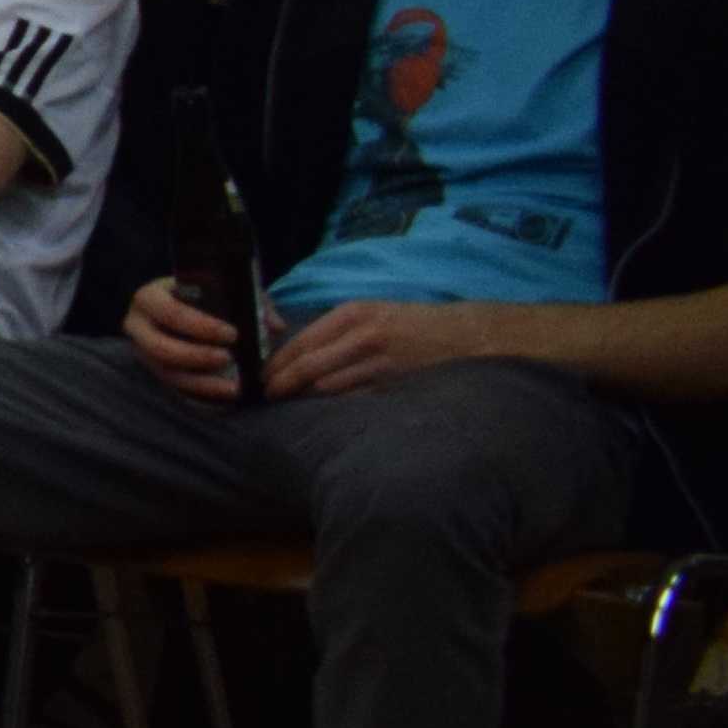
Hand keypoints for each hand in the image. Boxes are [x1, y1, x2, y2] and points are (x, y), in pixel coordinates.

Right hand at [123, 273, 246, 405]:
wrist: (176, 305)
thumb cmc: (200, 294)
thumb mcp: (219, 287)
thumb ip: (248, 300)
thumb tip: (274, 326)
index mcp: (149, 298)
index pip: (170, 313)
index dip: (200, 326)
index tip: (233, 334)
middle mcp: (138, 328)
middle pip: (162, 349)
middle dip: (197, 357)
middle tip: (229, 358)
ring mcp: (143, 354)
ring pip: (168, 375)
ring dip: (201, 384)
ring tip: (234, 388)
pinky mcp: (154, 374)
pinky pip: (174, 392)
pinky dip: (199, 400)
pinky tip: (225, 403)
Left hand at [254, 298, 483, 401]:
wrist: (466, 336)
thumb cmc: (414, 325)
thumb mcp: (373, 313)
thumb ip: (338, 331)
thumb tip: (296, 355)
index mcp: (353, 315)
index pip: (302, 342)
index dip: (277, 363)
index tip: (261, 376)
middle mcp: (363, 337)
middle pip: (307, 367)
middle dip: (281, 384)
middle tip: (266, 396)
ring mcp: (379, 363)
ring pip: (327, 387)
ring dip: (304, 399)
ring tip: (286, 406)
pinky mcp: (393, 386)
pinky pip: (353, 400)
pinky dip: (333, 407)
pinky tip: (321, 413)